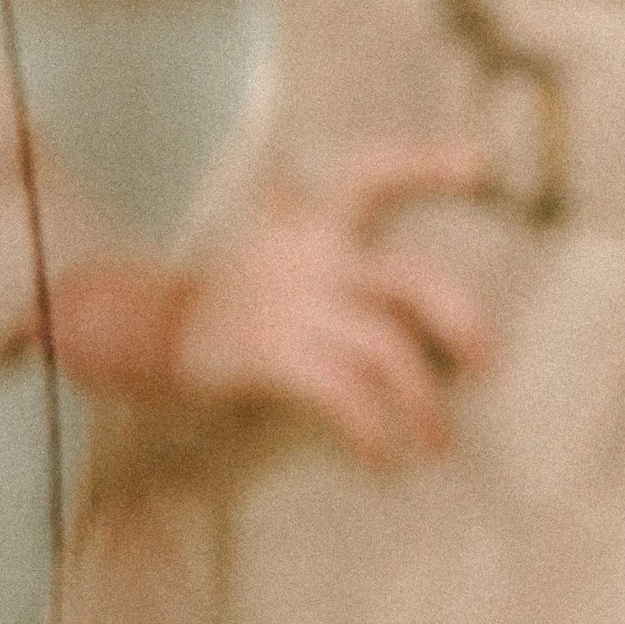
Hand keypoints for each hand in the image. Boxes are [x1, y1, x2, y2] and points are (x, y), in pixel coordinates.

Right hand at [163, 145, 492, 471]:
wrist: (139, 325)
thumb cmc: (228, 299)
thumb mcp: (271, 251)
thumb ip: (327, 256)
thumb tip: (409, 313)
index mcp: (309, 224)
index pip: (370, 174)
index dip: (425, 165)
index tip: (478, 163)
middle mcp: (309, 257)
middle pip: (409, 279)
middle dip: (459, 321)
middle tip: (486, 363)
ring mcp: (291, 304)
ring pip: (387, 349)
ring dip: (422, 403)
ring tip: (436, 443)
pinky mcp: (270, 353)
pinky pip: (343, 394)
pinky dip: (372, 430)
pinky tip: (381, 459)